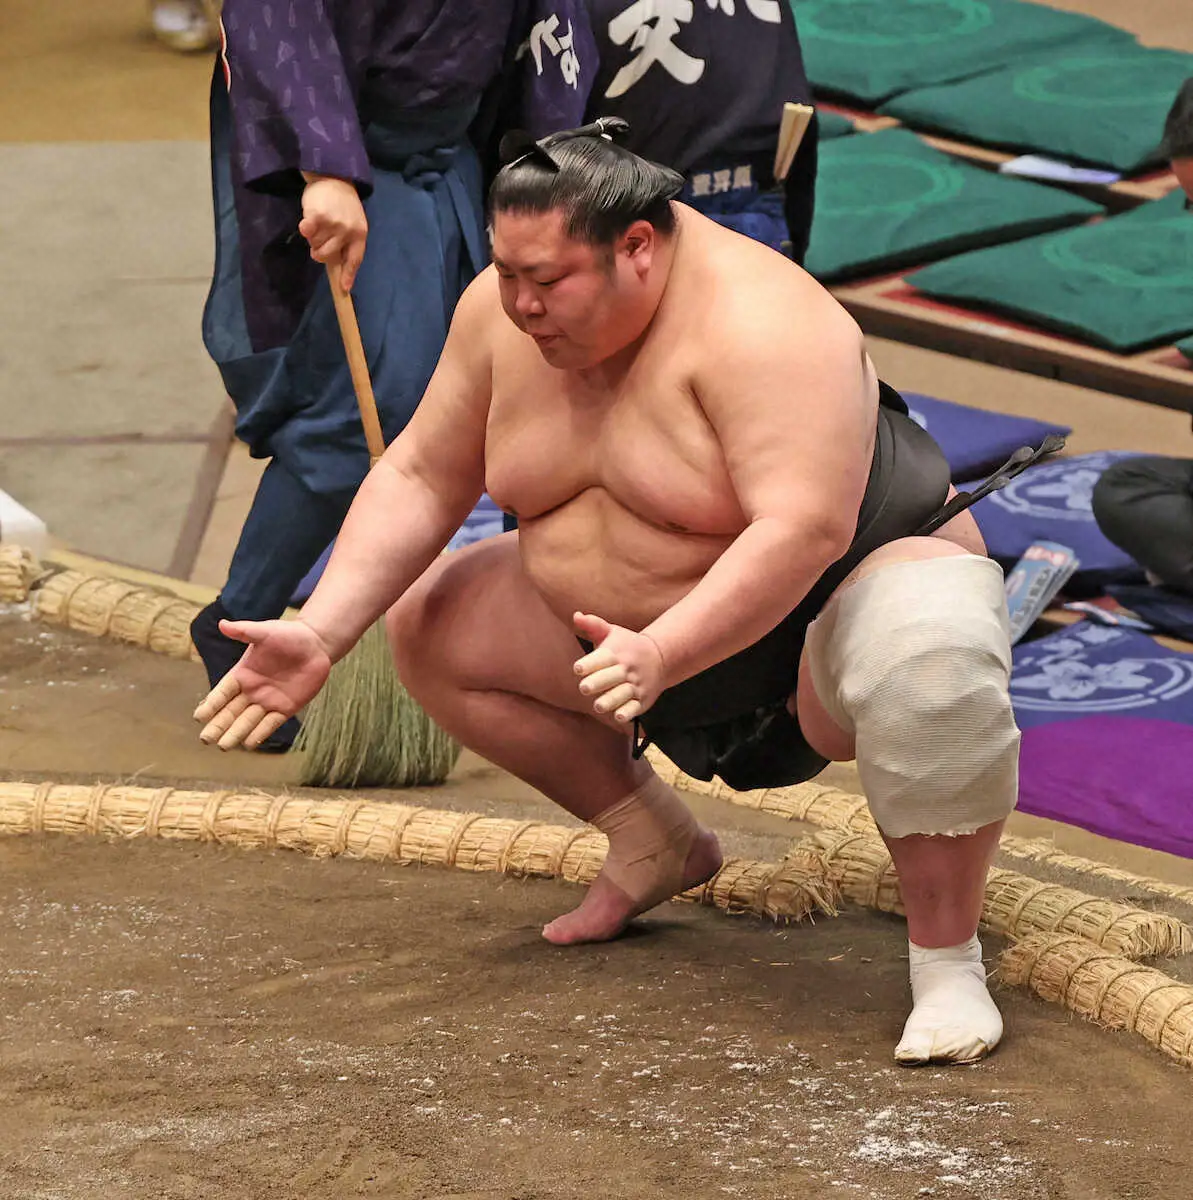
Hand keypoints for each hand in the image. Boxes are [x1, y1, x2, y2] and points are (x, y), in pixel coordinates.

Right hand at [193, 618, 332, 749]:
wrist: (316, 645)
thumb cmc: (288, 635)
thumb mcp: (266, 632)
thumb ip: (245, 631)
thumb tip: (223, 624)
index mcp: (242, 674)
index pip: (222, 693)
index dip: (211, 704)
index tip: (198, 717)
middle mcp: (252, 690)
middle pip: (231, 712)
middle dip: (218, 725)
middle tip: (205, 740)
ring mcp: (268, 701)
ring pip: (248, 721)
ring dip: (236, 733)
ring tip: (224, 746)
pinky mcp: (286, 708)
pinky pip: (271, 723)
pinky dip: (260, 733)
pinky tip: (249, 744)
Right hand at [298, 175, 367, 290]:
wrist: (334, 177)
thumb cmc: (343, 204)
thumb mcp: (354, 223)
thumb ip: (348, 242)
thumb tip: (338, 266)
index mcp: (360, 234)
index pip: (354, 259)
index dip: (348, 275)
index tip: (344, 289)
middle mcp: (347, 231)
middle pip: (327, 256)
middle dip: (320, 251)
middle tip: (320, 238)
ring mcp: (333, 223)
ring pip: (315, 244)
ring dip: (313, 237)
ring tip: (318, 222)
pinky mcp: (317, 216)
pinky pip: (306, 232)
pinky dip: (304, 229)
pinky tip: (307, 221)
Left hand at [572, 612, 665, 723]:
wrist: (660, 656)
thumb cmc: (627, 644)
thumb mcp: (611, 631)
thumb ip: (593, 625)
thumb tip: (576, 615)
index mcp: (615, 653)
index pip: (602, 658)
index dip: (589, 663)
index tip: (578, 668)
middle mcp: (626, 669)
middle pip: (611, 677)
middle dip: (598, 682)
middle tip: (584, 688)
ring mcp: (636, 685)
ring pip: (623, 694)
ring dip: (611, 700)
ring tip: (598, 705)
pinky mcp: (643, 699)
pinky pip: (635, 708)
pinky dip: (627, 713)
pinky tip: (618, 716)